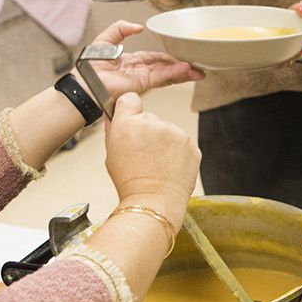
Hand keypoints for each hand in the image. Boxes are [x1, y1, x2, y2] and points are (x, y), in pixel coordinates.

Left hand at [86, 20, 203, 98]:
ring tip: (199, 71)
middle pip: (165, 67)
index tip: (181, 54)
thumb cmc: (88, 67)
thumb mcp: (105, 39)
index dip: (168, 56)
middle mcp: (139, 71)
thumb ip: (121, 29)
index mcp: (131, 61)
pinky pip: (161, 76)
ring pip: (167, 73)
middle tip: (198, 65)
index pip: (154, 57)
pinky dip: (174, 73)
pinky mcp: (142, 84)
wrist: (84, 84)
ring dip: (183, 72)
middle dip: (182, 66)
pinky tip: (186, 69)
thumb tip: (138, 27)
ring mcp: (141, 78)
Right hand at [103, 93, 198, 222]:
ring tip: (157, 164)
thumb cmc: (130, 182)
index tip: (131, 120)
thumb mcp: (111, 154)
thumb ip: (114, 129)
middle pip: (150, 118)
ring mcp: (174, 131)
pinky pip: (181, 142)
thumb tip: (115, 114)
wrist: (153, 202)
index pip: (129, 99)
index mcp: (128, 123)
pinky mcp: (190, 142)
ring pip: (167, 130)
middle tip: (143, 155)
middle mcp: (152, 123)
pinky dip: (177, 152)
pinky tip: (169, 167)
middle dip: (147, 132)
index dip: (130, 110)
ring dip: (164, 143)